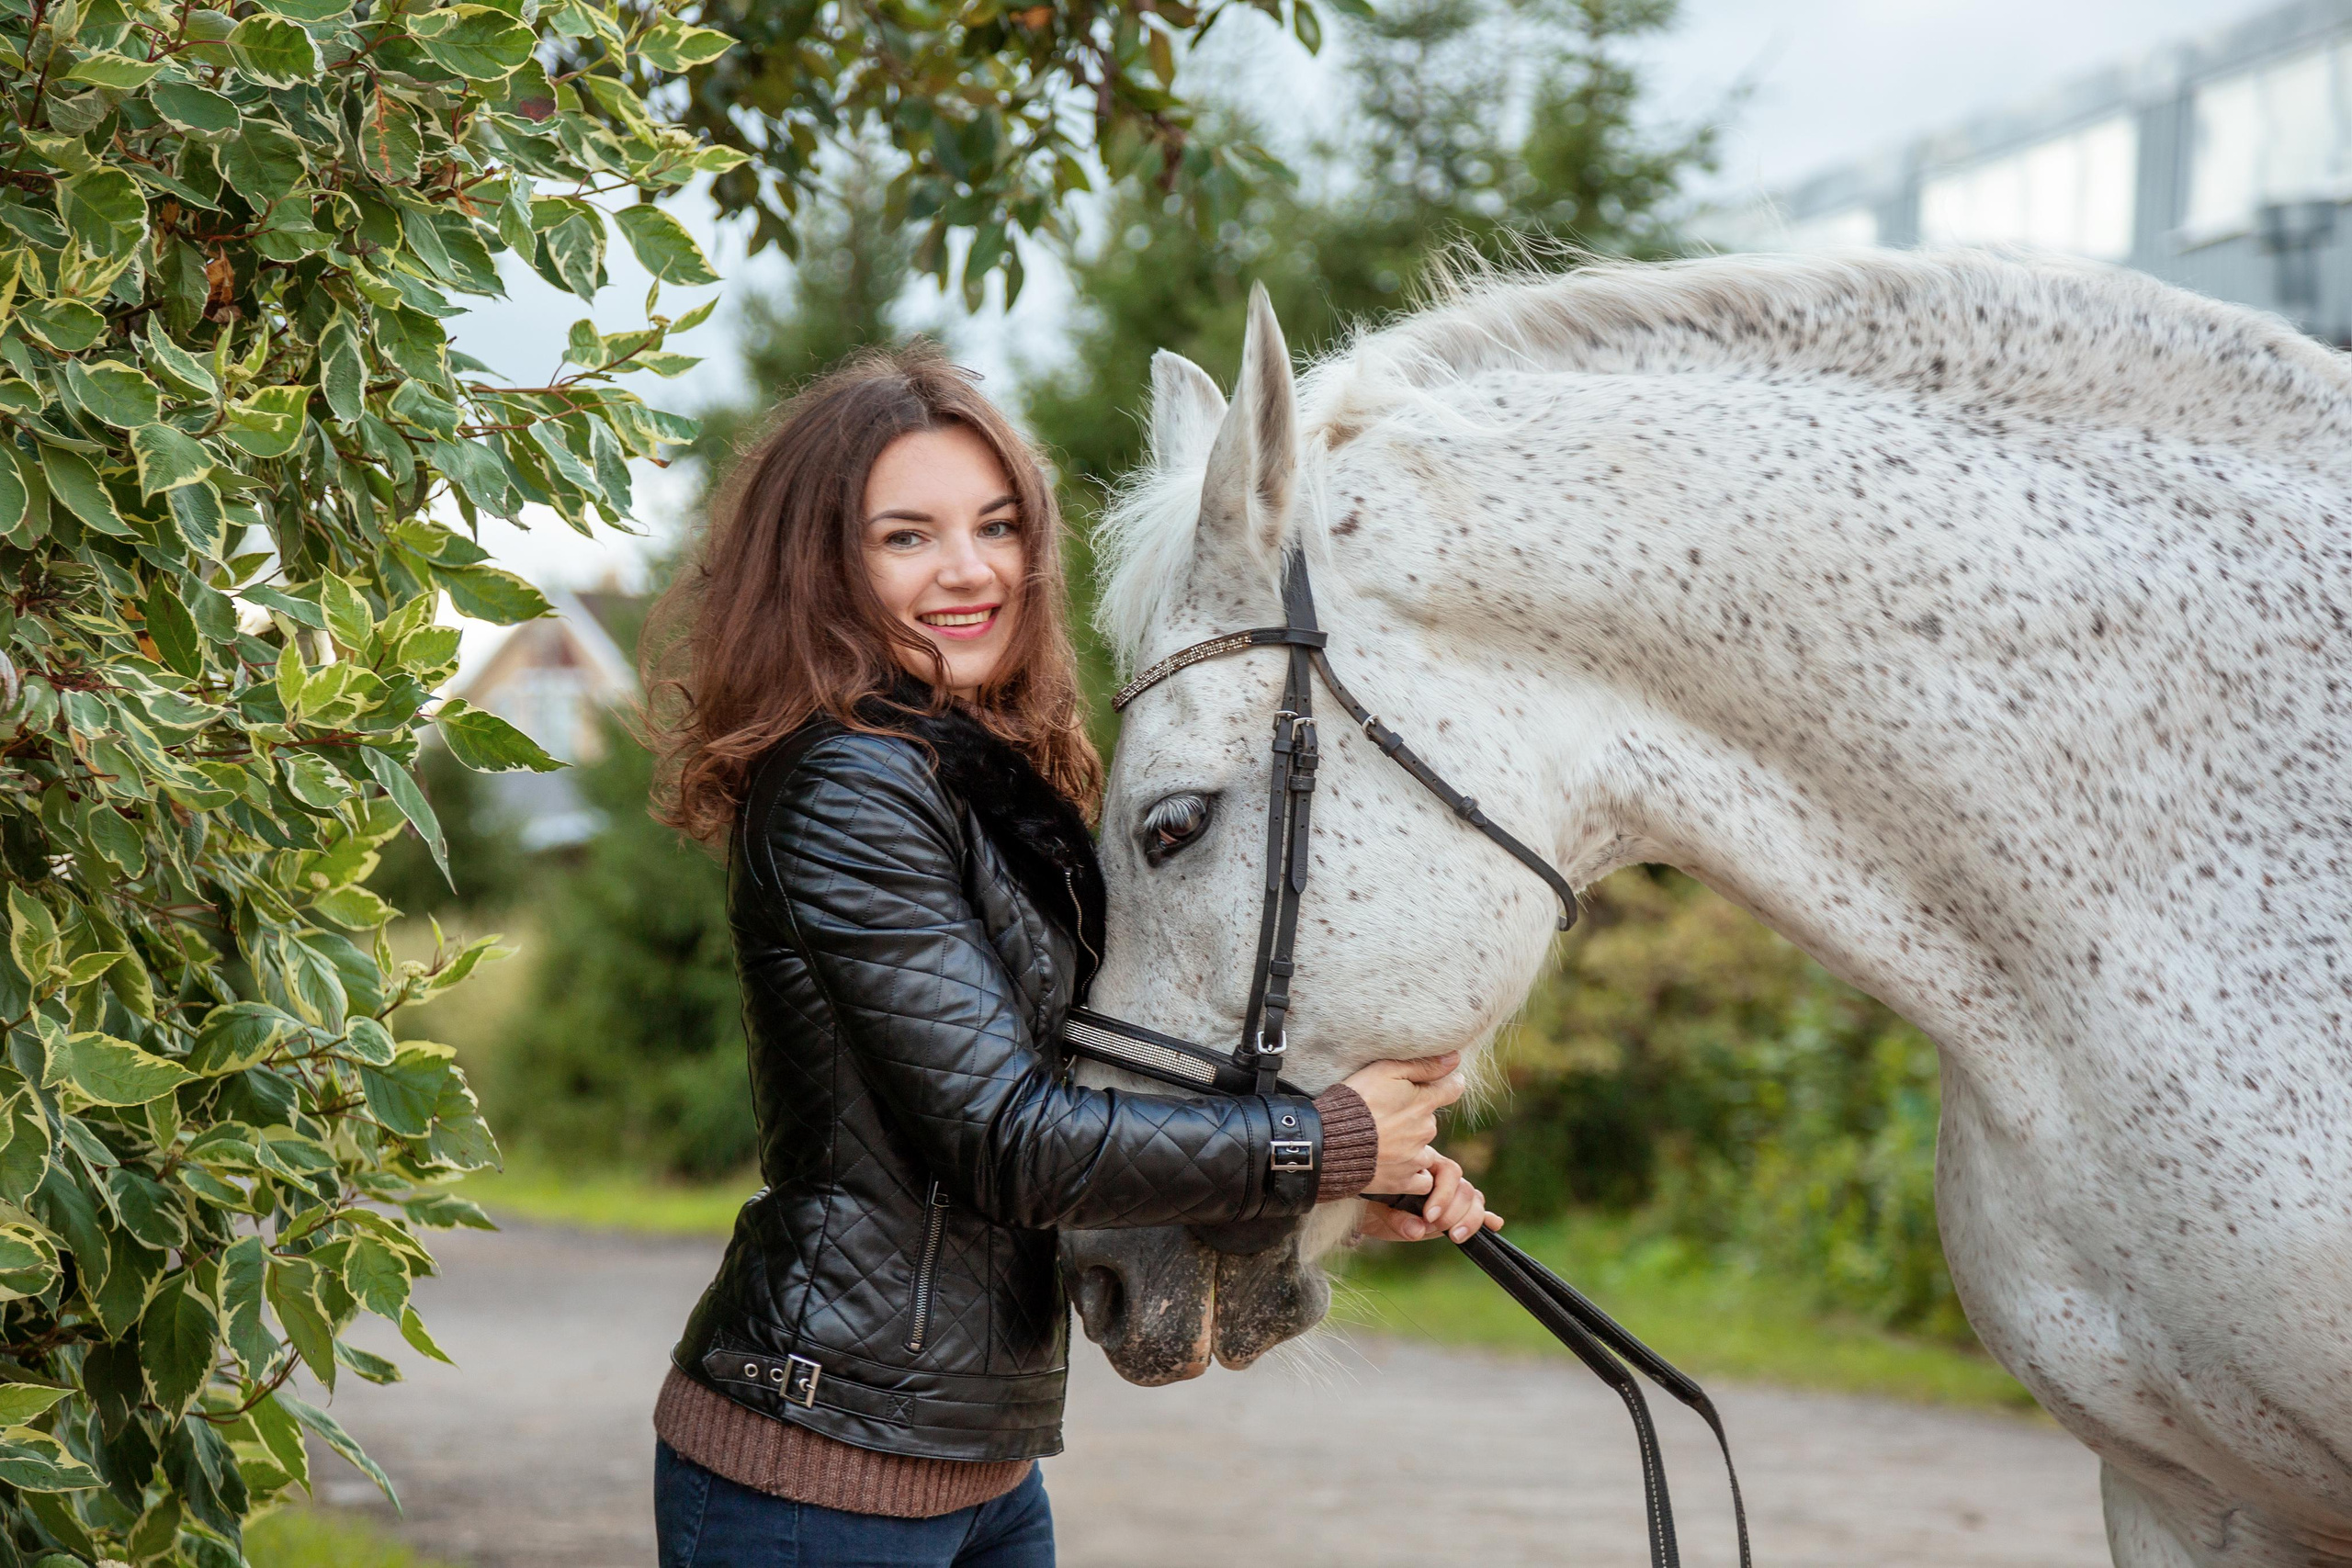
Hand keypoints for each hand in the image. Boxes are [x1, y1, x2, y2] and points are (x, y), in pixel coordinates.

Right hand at [1341, 1050, 1464, 1194]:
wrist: (1328, 1142)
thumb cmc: (1354, 1101)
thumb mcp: (1384, 1071)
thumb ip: (1423, 1065)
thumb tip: (1455, 1058)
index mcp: (1423, 1102)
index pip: (1453, 1089)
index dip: (1445, 1084)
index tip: (1432, 1086)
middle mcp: (1425, 1130)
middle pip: (1431, 1119)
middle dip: (1415, 1116)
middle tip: (1387, 1115)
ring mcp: (1416, 1158)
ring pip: (1424, 1149)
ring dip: (1411, 1145)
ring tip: (1382, 1142)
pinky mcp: (1403, 1181)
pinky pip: (1421, 1180)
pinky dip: (1412, 1174)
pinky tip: (1392, 1165)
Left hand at [1357, 1154, 1503, 1243]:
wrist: (1365, 1210)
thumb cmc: (1371, 1201)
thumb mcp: (1377, 1208)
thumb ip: (1396, 1217)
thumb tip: (1417, 1229)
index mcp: (1424, 1165)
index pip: (1449, 1172)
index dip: (1443, 1195)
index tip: (1428, 1217)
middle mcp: (1441, 1178)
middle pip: (1464, 1188)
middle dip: (1454, 1211)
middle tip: (1437, 1227)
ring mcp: (1450, 1195)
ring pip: (1473, 1199)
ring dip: (1469, 1219)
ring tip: (1455, 1236)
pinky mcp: (1453, 1213)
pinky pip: (1476, 1211)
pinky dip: (1486, 1218)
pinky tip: (1494, 1224)